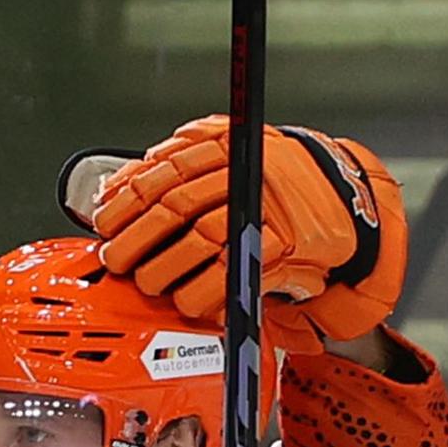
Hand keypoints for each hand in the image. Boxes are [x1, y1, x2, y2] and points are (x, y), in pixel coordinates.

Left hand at [92, 117, 407, 340]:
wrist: (343, 206)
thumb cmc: (272, 189)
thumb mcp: (227, 161)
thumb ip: (176, 166)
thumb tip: (114, 185)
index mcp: (229, 145)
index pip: (166, 169)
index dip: (127, 198)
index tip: (104, 222)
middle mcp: (249, 171)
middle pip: (178, 203)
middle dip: (138, 237)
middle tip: (116, 260)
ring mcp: (270, 207)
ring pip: (203, 238)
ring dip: (165, 268)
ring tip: (148, 283)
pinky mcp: (288, 245)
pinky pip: (235, 272)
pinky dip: (204, 293)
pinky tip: (187, 301)